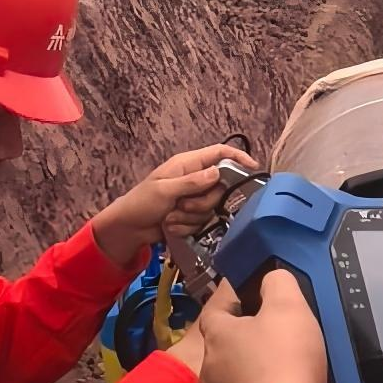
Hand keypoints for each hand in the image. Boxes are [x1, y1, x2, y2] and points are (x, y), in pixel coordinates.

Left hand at [91, 143, 258, 270]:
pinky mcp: (192, 216)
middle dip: (202, 202)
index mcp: (187, 164)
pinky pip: (202, 222)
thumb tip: (217, 173)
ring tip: (171, 217)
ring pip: (211, 208)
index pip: (219, 153)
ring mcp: (194, 198)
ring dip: (191, 217)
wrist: (129, 228)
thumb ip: (192, 182)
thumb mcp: (165, 191)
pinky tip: (172, 226)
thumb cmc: (141, 203)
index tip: (253, 168)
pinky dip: (186, 226)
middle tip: (182, 206)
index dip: (238, 158)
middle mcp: (194, 179)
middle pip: (219, 187)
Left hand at [195, 270, 329, 382]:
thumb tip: (271, 278)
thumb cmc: (284, 360)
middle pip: (224, 345)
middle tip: (273, 338)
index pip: (216, 308)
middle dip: (245, 340)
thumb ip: (278, 283)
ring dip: (249, 372)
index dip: (235, 301)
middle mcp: (207, 366)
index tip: (254, 300)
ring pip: (231, 377)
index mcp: (216, 333)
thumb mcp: (289, 307)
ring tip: (278, 372)